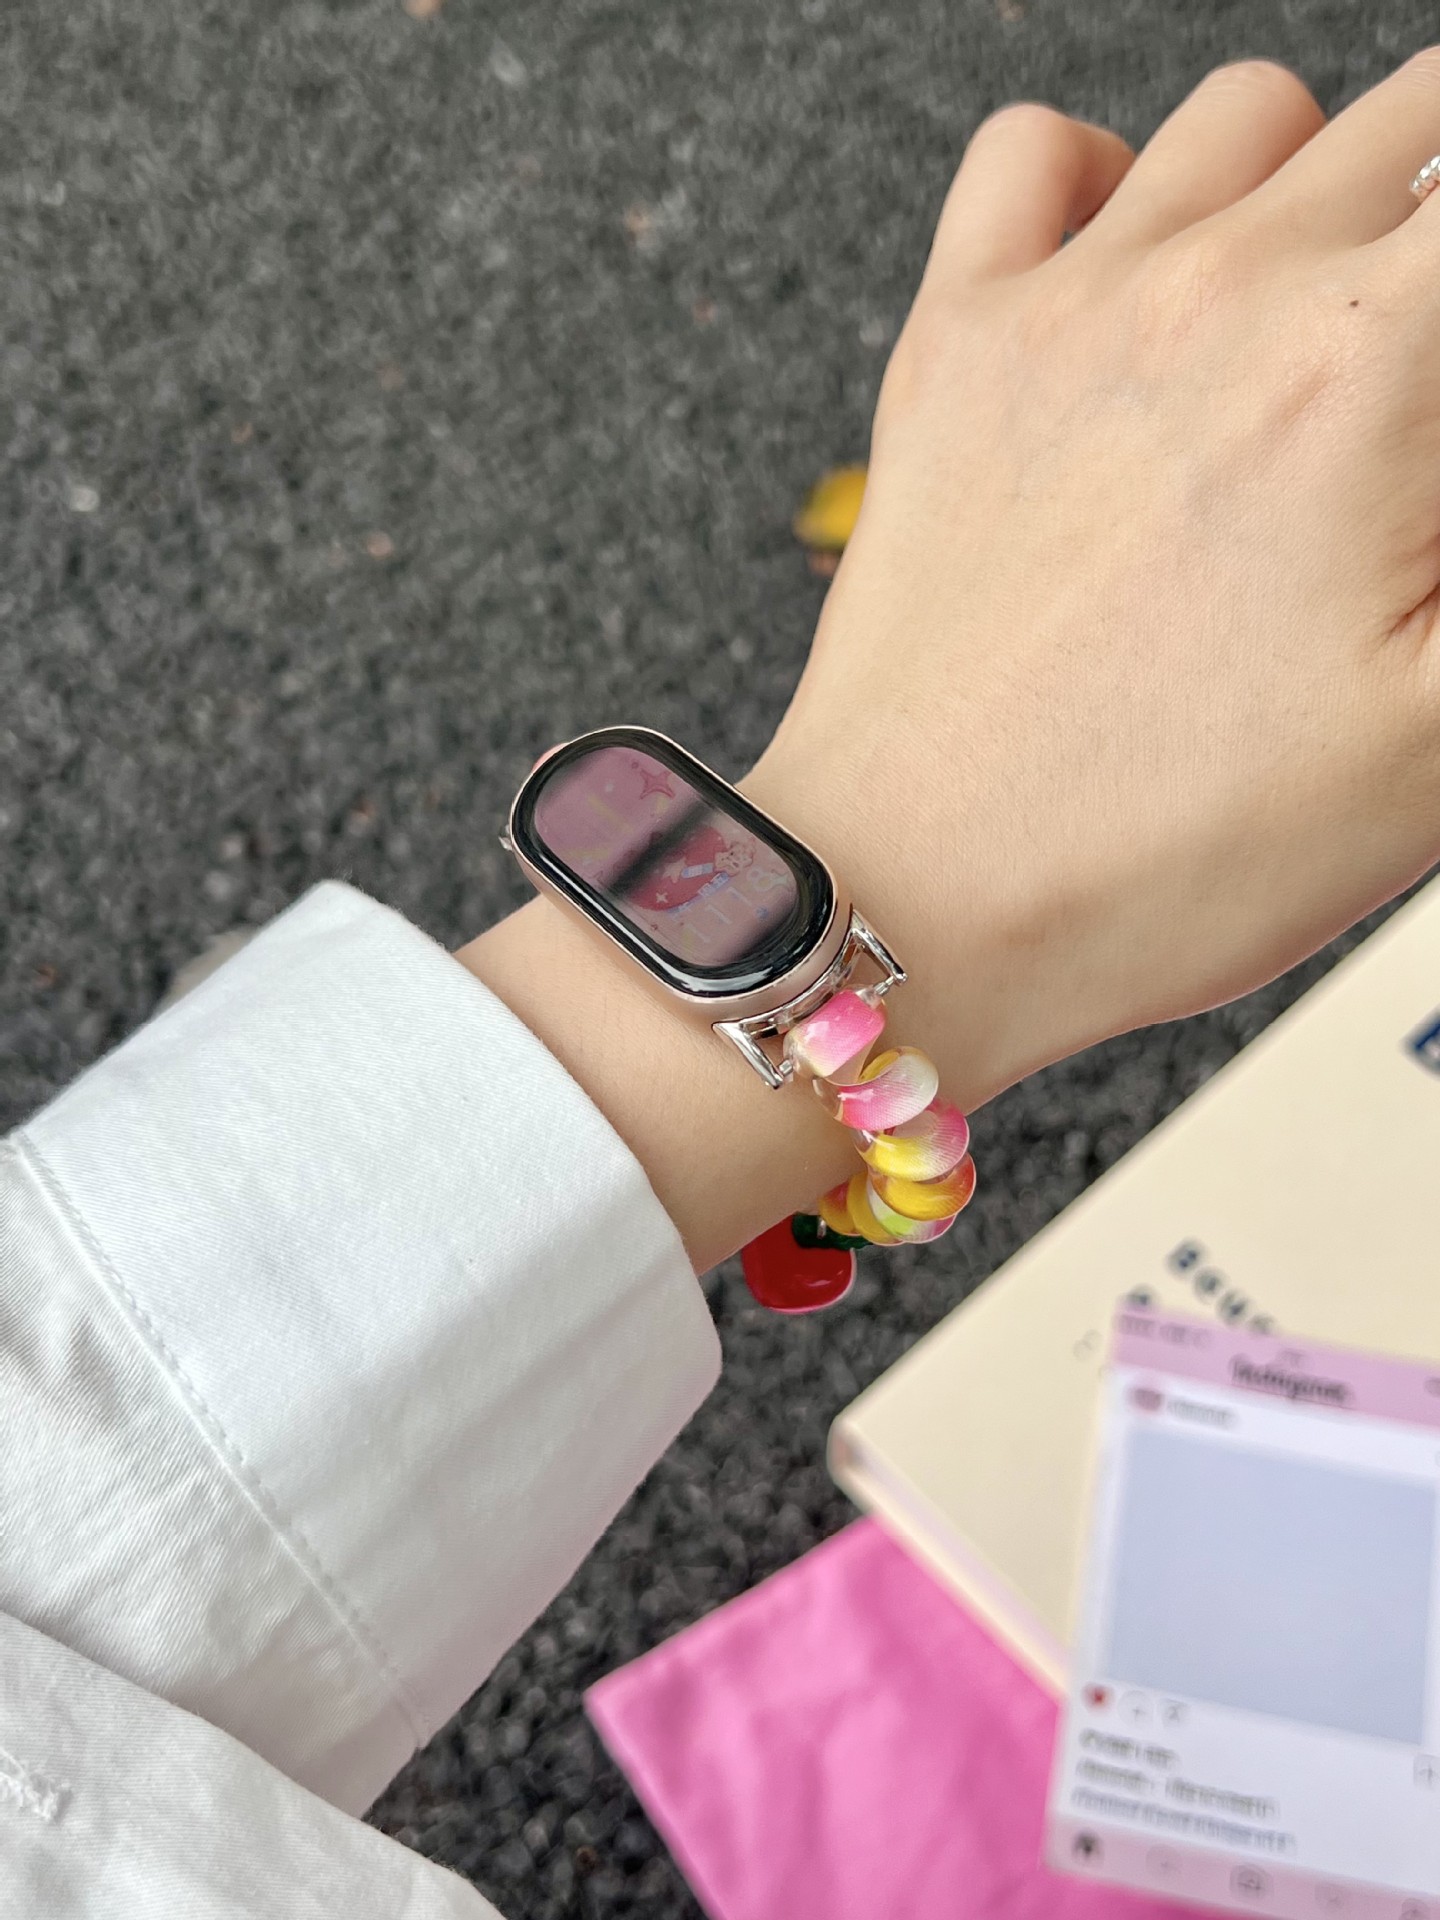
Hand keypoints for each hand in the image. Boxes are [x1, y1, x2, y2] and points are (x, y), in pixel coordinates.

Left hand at [468, 56, 1439, 1272]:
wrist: (915, 899)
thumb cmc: (1155, 851)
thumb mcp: (1436, 746)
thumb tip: (1439, 456)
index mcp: (1363, 379)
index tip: (1422, 447)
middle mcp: (1213, 294)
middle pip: (1404, 137)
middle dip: (1428, 248)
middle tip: (1400, 403)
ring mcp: (1065, 307)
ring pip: (1245, 118)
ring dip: (1308, 186)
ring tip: (1310, 322)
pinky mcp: (951, 349)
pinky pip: (1032, 152)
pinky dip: (1101, 175)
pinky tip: (1132, 273)